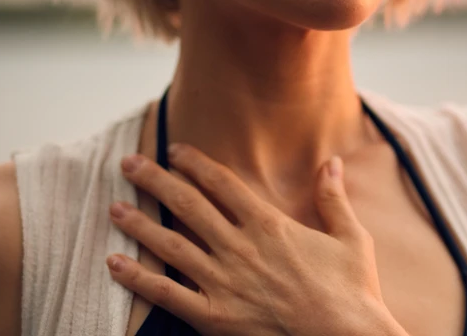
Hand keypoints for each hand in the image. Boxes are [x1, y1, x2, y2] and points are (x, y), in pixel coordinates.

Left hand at [106, 143, 398, 335]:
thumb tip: (331, 161)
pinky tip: (114, 264)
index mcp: (269, 225)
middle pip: (187, 205)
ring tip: (114, 207)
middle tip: (129, 164)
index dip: (194, 163)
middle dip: (155, 181)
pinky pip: (167, 295)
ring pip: (171, 245)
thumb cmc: (353, 292)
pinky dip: (138, 279)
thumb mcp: (351, 238)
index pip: (222, 183)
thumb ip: (334, 197)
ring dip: (139, 224)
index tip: (173, 150)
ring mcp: (224, 283)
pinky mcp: (215, 317)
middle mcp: (240, 248)